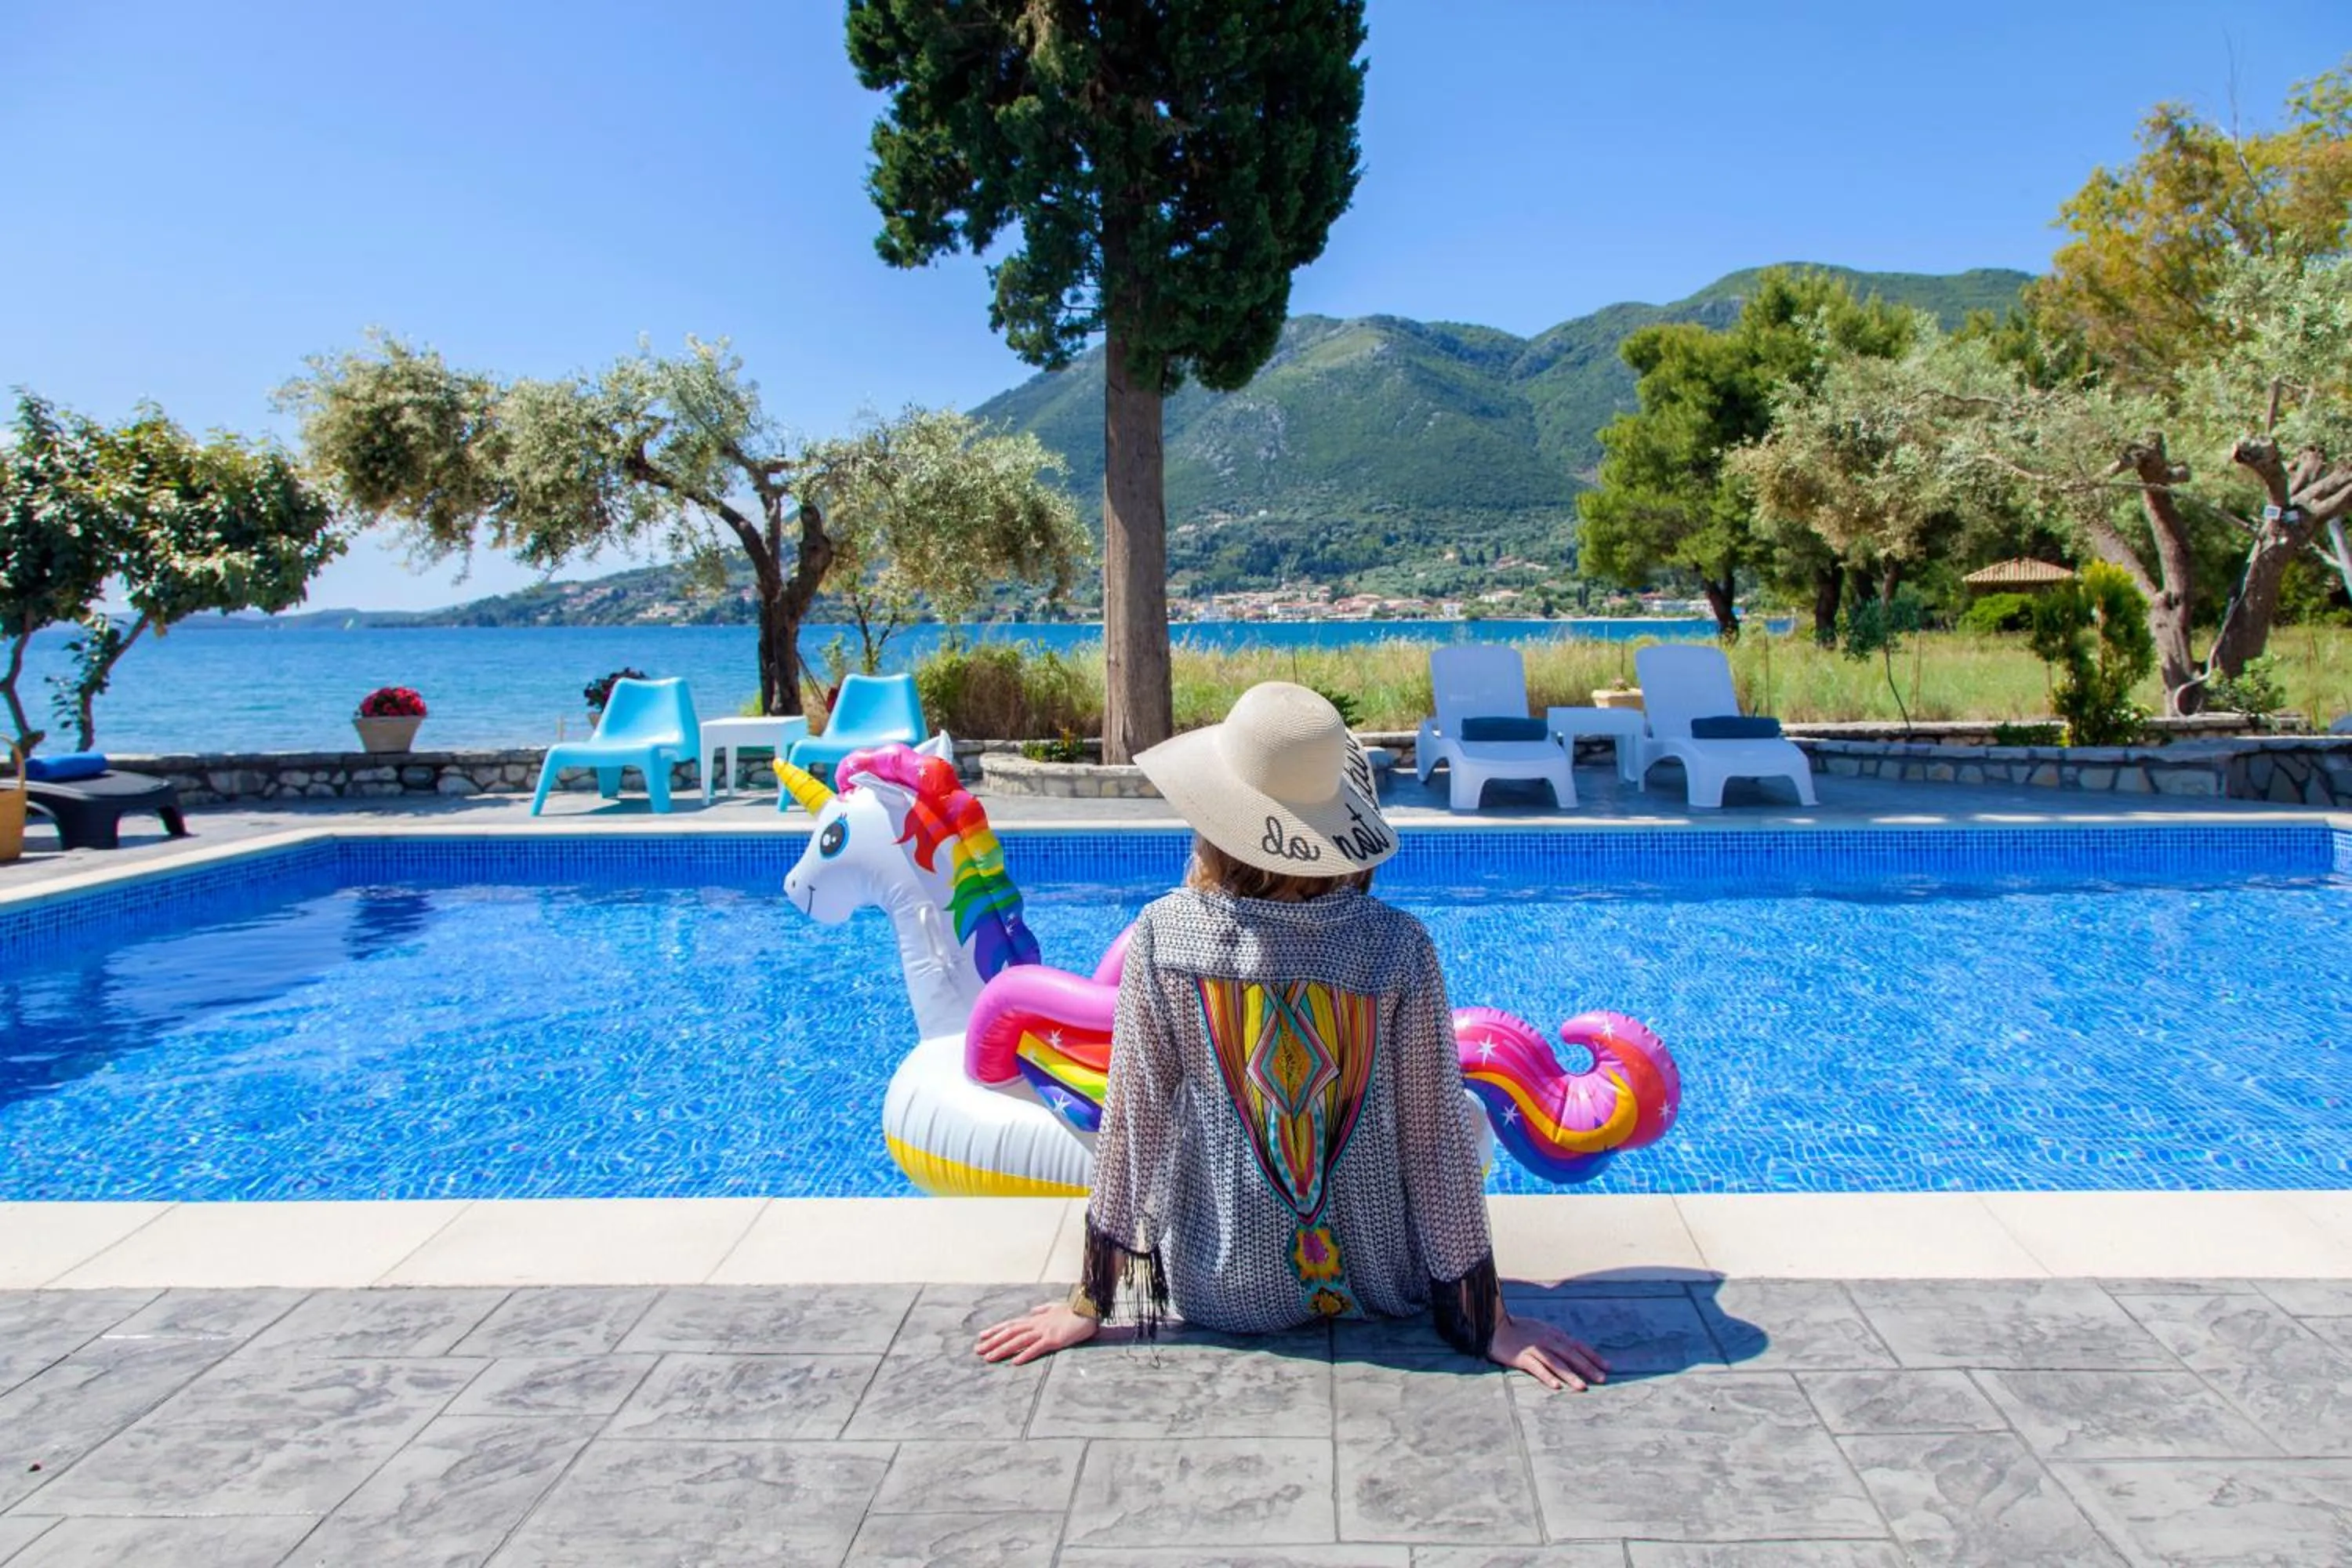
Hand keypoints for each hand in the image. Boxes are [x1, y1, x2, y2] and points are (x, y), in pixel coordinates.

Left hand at [976, 1302, 1099, 1364]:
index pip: (1011, 1324)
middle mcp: (1036, 1324)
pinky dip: (1025, 1354)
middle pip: (1010, 1333)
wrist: (1089, 1310)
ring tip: (989, 1358)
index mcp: (1036, 1319)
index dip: (995, 1330)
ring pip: (1018, 1340)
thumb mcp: (1055, 1307)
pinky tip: (1014, 1361)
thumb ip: (1042, 1310)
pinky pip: (1037, 1348)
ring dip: (1002, 1349)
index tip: (981, 1337)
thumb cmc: (1074, 1310)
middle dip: (993, 1342)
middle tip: (977, 1351)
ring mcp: (1044, 1331)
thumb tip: (1032, 1311)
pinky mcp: (1054, 1339)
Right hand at [1486, 1313, 1607, 1390]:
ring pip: (1556, 1363)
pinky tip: (1557, 1386)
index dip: (1593, 1356)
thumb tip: (1572, 1347)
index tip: (1608, 1366)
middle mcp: (1547, 1340)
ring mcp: (1534, 1348)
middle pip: (1571, 1354)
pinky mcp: (1521, 1357)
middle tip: (1602, 1379)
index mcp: (1553, 1333)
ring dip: (1571, 1375)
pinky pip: (1536, 1368)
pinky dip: (1547, 1376)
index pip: (1577, 1345)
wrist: (1493, 1325)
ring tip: (1583, 1387)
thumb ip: (1555, 1337)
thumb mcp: (1540, 1328)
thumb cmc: (1517, 1329)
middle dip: (1588, 1367)